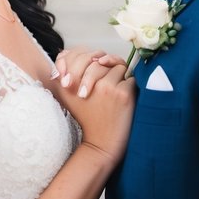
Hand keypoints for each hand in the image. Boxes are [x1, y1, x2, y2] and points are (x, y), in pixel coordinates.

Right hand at [53, 47, 135, 163]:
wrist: (100, 145)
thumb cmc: (87, 118)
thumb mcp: (68, 96)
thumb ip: (68, 71)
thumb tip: (78, 53)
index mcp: (70, 81)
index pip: (80, 53)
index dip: (88, 59)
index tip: (92, 68)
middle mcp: (87, 82)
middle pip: (101, 59)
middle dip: (106, 68)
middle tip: (104, 85)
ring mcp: (106, 87)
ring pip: (118, 67)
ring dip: (118, 77)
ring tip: (113, 93)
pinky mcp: (122, 94)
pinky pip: (130, 78)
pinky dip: (129, 86)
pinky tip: (122, 99)